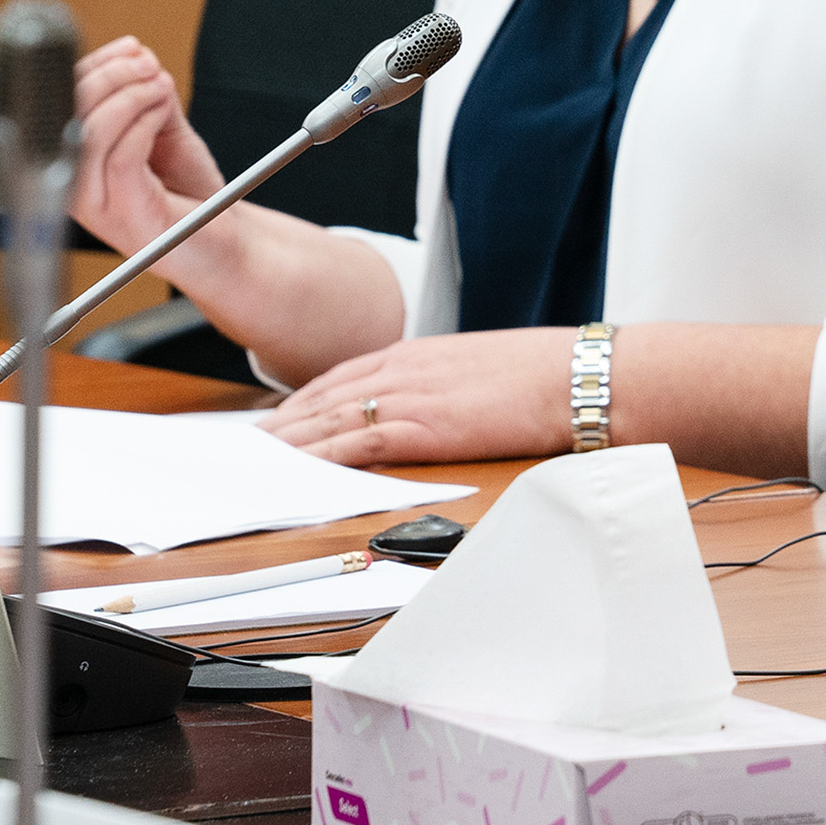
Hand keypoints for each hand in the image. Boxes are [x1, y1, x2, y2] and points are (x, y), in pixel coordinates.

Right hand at [71, 36, 225, 255]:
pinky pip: (121, 156)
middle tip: (149, 63)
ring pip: (90, 132)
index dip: (92, 67)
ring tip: (160, 86)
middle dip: (111, 75)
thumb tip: (136, 55)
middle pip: (65, 114)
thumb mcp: (163, 132)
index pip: (59, 104)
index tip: (129, 48)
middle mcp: (71, 185)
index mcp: (71, 162)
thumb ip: (144, 98)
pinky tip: (162, 114)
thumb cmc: (191, 195)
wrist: (226, 246)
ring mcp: (93, 204)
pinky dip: (143, 122)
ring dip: (130, 95)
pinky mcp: (122, 214)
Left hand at [264, 329, 573, 466]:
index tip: (281, 417)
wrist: (577, 376)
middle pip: (324, 398)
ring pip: (330, 421)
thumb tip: (436, 400)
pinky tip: (301, 470)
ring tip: (258, 461)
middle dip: (283, 422)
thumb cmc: (544, 372)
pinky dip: (323, 457)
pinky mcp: (423, 429)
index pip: (342, 376)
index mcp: (418, 353)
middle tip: (249, 444)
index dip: (304, 399)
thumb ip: (444, 381)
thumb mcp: (482, 367)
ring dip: (290, 443)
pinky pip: (358, 445)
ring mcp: (411, 399)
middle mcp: (404, 371)